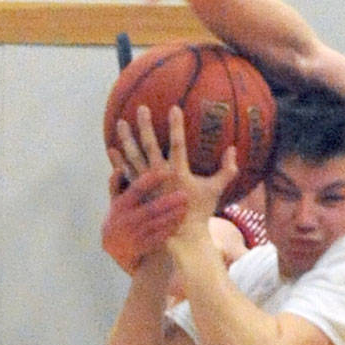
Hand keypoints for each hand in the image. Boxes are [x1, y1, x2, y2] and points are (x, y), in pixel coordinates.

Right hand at [101, 160, 187, 273]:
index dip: (151, 180)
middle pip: (151, 209)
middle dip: (168, 202)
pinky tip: (181, 220)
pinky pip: (158, 237)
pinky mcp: (142, 246)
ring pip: (157, 224)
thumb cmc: (117, 219)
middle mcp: (127, 220)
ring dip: (172, 216)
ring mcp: (135, 234)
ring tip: (186, 206)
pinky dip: (170, 229)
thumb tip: (119, 168)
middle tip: (184, 194)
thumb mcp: (114, 202)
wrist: (112, 249)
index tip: (167, 172)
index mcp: (121, 205)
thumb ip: (116, 185)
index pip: (137, 190)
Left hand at [114, 106, 236, 246]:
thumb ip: (227, 170)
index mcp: (179, 172)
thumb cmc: (199, 211)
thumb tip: (233, 149)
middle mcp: (160, 175)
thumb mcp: (216, 190)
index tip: (173, 108)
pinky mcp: (138, 193)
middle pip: (150, 145)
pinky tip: (111, 150)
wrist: (181, 236)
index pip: (178, 143)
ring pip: (133, 156)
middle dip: (145, 125)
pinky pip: (125, 174)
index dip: (176, 125)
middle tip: (141, 108)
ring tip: (120, 122)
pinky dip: (118, 162)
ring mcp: (146, 184)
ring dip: (127, 139)